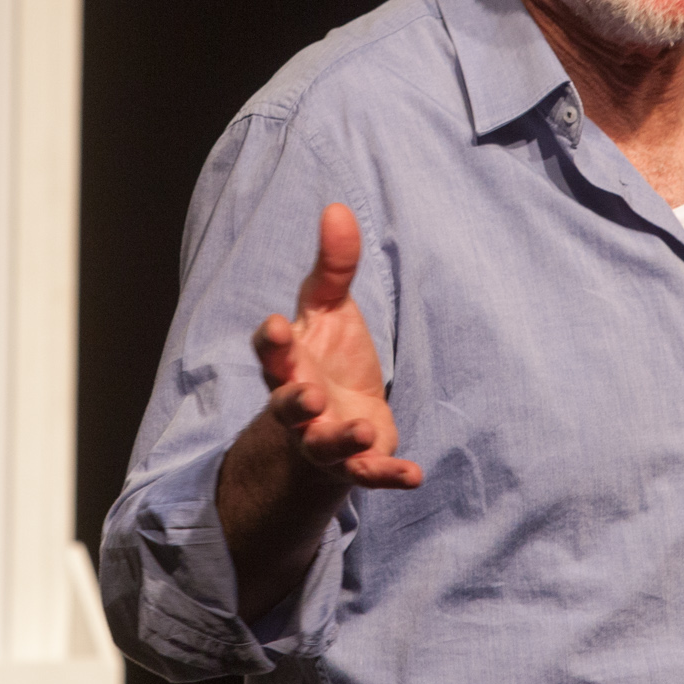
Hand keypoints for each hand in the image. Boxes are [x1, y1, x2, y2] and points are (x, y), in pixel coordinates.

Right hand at [249, 203, 421, 488]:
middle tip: (307, 394)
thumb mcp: (330, 309)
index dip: (271, 341)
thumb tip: (337, 207)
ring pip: (324, 444)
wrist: (334, 422)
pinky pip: (367, 473)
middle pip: (286, 406)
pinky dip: (387, 475)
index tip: (277, 325)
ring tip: (359, 430)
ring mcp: (324, 438)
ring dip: (340, 439)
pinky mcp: (355, 463)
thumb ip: (333, 266)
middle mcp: (298, 404)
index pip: (270, 351)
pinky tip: (413, 476)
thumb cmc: (325, 358)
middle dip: (294, 402)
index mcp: (289, 362)